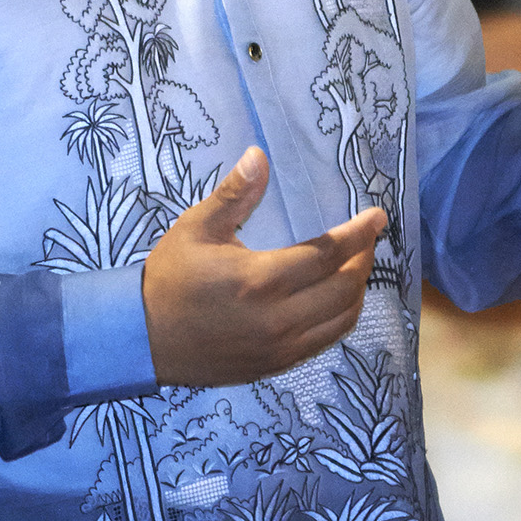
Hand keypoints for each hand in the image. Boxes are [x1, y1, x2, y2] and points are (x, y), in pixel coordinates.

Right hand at [142, 147, 384, 386]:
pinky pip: (324, 342)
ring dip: (357, 291)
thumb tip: (260, 156)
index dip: (359, 234)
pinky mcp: (277, 365)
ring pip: (342, 320)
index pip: (328, 254)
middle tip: (367, 239)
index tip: (378, 216)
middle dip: (363, 261)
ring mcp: (281, 347)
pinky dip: (341, 318)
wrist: (143, 339)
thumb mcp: (196, 228)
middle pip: (344, 289)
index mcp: (261, 279)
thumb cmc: (170, 278)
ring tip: (356, 267)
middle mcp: (279, 318)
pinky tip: (337, 301)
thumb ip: (234, 195)